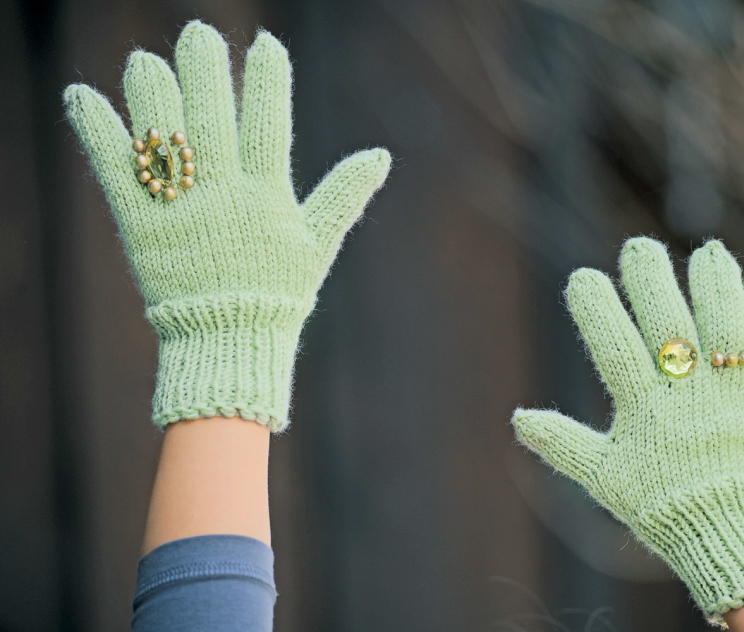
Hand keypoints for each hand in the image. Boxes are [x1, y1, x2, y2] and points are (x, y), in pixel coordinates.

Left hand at [63, 22, 389, 430]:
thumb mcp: (318, 244)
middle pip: (212, 118)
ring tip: (143, 62)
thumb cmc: (278, 292)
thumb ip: (343, 195)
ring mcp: (179, 208)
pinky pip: (116, 172)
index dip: (267, 82)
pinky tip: (83, 96)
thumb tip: (381, 156)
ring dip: (150, 93)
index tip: (265, 44)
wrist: (229, 343)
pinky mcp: (140, 225)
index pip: (269, 124)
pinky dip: (98, 133)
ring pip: (162, 136)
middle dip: (206, 71)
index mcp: (267, 196)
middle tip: (198, 34)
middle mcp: (223, 195)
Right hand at [513, 238, 743, 622]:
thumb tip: (518, 418)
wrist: (729, 535)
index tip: (583, 277)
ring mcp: (732, 390)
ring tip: (707, 252)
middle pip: (668, 320)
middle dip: (651, 279)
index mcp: (644, 407)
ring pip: (722, 320)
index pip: (614, 343)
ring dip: (715, 282)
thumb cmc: (660, 505)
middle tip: (639, 248)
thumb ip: (565, 444)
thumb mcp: (605, 479)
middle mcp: (688, 391)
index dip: (596, 307)